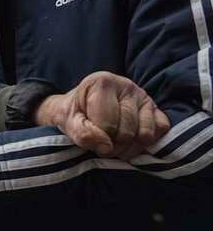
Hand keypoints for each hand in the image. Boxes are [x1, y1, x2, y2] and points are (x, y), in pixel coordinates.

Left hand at [34, 71, 169, 160]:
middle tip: (102, 142)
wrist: (82, 108)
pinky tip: (130, 140)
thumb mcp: (69, 122)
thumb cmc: (75, 113)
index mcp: (103, 82)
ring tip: (114, 143)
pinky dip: (146, 142)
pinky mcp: (156, 109)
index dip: (98, 138)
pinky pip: (161, 130)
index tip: (89, 134)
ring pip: (145, 135)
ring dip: (128, 148)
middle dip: (113, 146)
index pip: (107, 124)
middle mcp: (127, 85)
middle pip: (127, 132)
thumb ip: (82, 134)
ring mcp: (144, 97)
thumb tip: (107, 148)